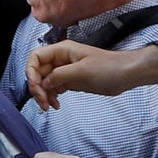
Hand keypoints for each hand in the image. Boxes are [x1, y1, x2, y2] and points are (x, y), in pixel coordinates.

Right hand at [25, 40, 157, 108]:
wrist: (127, 74)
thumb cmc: (109, 68)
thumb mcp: (82, 71)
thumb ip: (59, 75)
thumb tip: (44, 83)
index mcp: (62, 50)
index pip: (36, 57)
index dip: (31, 71)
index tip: (36, 86)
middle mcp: (61, 59)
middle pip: (38, 71)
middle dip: (37, 87)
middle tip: (43, 102)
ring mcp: (65, 71)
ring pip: (45, 82)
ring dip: (43, 94)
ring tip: (49, 107)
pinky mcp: (71, 81)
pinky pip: (54, 88)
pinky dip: (52, 97)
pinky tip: (56, 105)